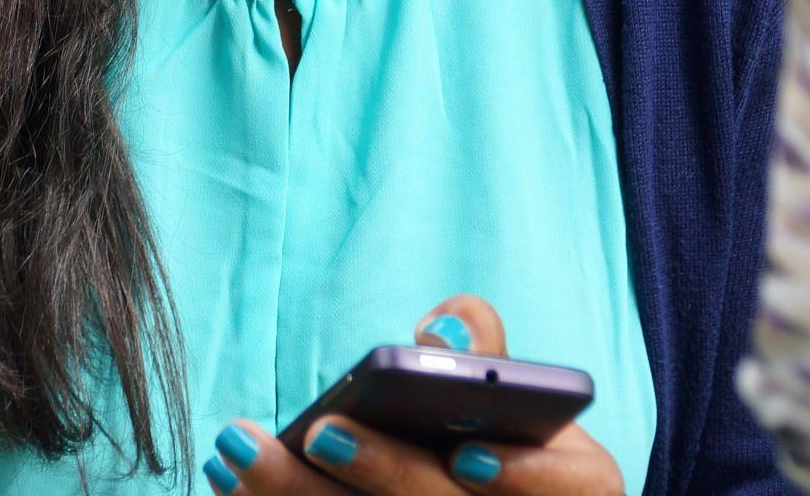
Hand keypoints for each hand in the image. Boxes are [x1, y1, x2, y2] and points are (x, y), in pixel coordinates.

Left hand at [204, 296, 623, 495]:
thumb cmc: (499, 447)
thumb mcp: (515, 399)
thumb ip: (485, 354)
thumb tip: (437, 330)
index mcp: (576, 488)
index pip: (571, 492)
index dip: (523, 481)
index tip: (468, 459)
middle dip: (384, 477)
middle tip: (322, 430)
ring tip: (238, 450)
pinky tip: (232, 483)